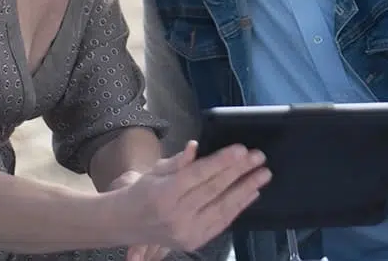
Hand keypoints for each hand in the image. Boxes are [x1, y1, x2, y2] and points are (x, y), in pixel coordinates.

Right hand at [113, 140, 270, 252]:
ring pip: (222, 208)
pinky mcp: (194, 241)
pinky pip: (221, 222)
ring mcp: (186, 231)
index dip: (221, 161)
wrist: (124, 224)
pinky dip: (238, 207)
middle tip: (258, 157)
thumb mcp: (154, 171)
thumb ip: (177, 161)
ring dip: (245, 189)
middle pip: (214, 190)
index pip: (198, 175)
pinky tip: (251, 193)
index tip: (241, 150)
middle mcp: (175, 215)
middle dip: (239, 172)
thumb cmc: (141, 193)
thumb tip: (195, 146)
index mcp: (163, 194)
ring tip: (263, 175)